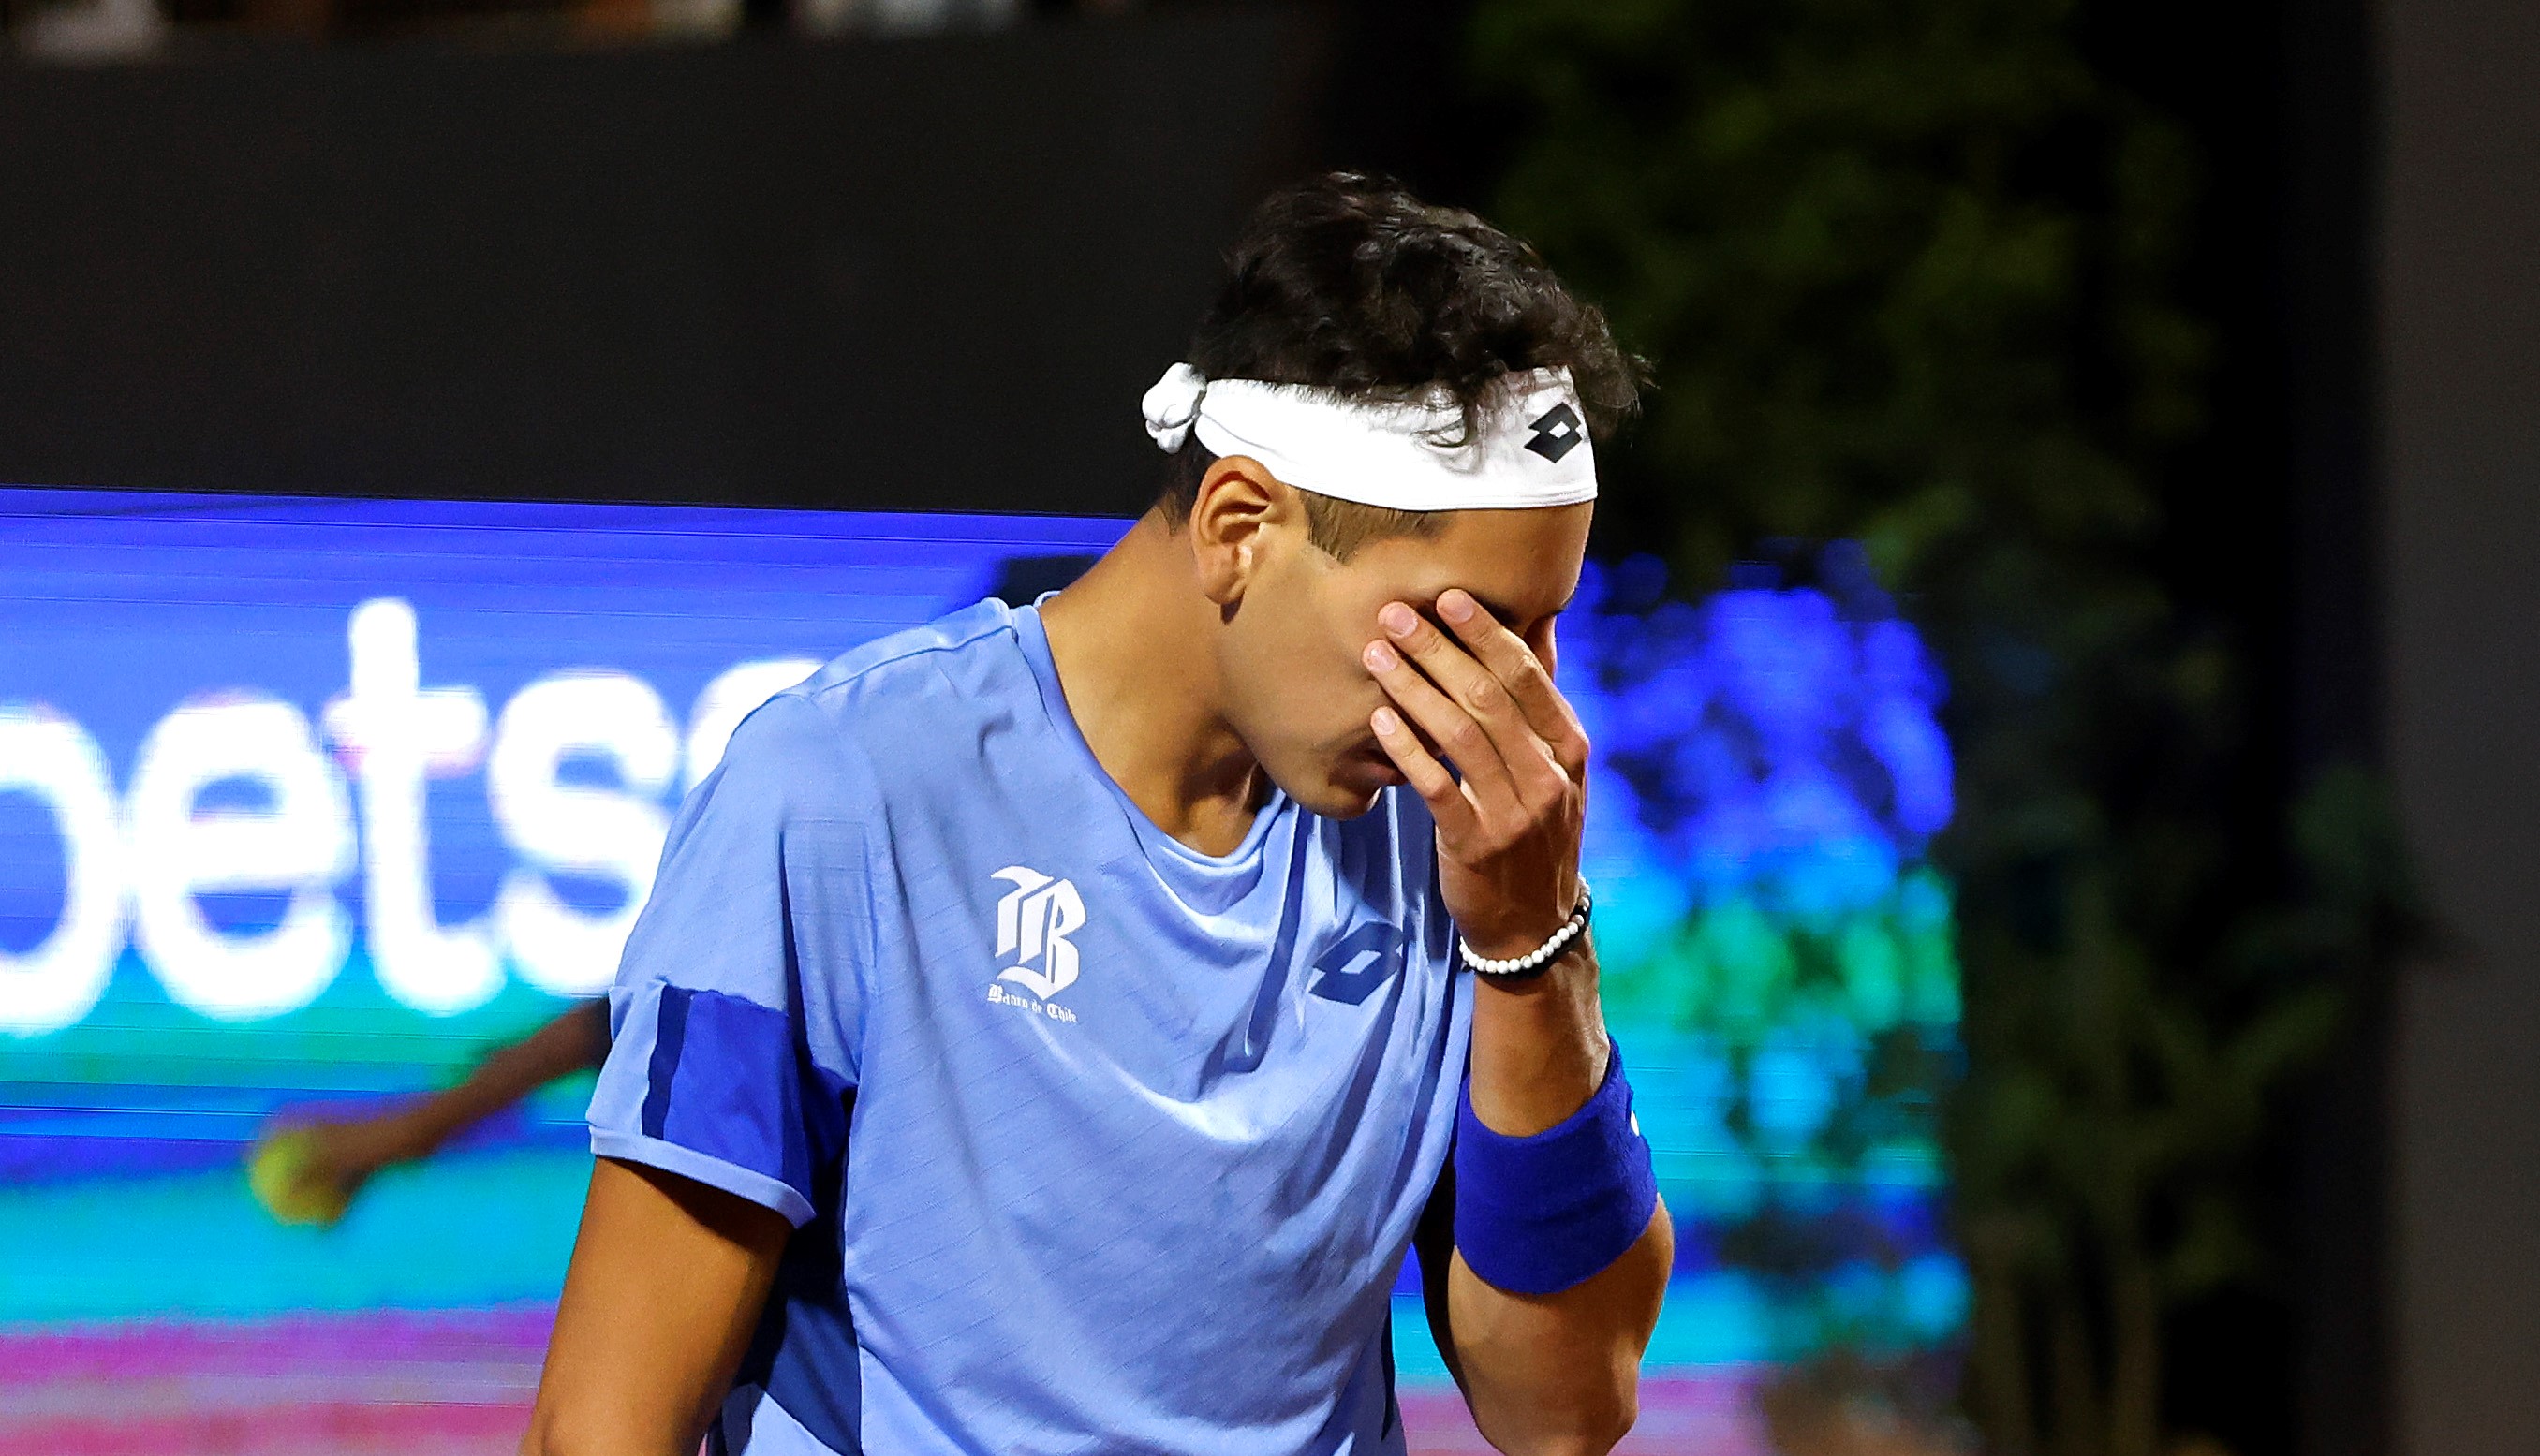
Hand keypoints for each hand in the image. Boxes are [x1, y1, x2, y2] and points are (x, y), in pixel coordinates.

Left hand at [1362, 589, 1588, 960]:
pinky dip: (1406, 748)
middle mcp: (1549, 776)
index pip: (1528, 676)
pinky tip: (1378, 718)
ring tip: (1376, 656)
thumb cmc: (1532, 828)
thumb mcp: (1554, 768)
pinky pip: (1435, 786)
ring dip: (1413, 688)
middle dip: (1437, 650)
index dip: (1485, 633)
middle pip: (1489, 697)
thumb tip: (1540, 622)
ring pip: (1459, 735)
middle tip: (1395, 615)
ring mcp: (1515, 813)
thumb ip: (1540, 703)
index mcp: (1569, 747)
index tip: (1447, 596)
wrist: (1531, 923)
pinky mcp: (1475, 845)